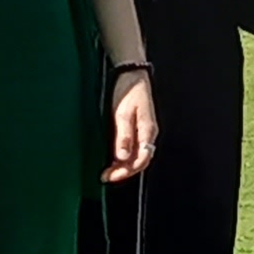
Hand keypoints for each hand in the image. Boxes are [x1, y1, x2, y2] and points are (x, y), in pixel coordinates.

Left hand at [103, 70, 159, 185]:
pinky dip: (123, 158)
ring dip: (123, 167)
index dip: (127, 170)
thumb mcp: (122, 113)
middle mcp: (148, 134)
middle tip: (106, 177)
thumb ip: (123, 136)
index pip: (142, 159)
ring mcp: (144, 133)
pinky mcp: (137, 130)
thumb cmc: (128, 90)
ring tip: (107, 172)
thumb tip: (122, 157)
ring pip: (136, 157)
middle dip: (123, 172)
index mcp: (148, 131)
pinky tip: (113, 160)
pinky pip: (133, 150)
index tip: (111, 176)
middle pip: (140, 161)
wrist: (131, 75)